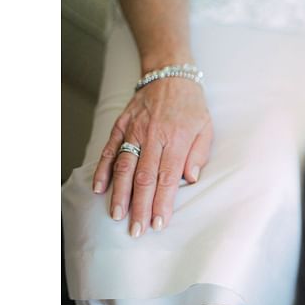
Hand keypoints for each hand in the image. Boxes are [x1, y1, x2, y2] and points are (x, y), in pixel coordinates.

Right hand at [92, 78, 212, 236]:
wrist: (169, 74)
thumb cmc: (191, 105)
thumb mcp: (205, 127)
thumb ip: (198, 154)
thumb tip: (191, 179)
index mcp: (176, 139)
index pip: (168, 177)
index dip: (162, 202)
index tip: (159, 223)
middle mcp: (153, 136)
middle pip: (144, 177)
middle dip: (140, 207)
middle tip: (137, 230)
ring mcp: (134, 131)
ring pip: (124, 166)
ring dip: (120, 193)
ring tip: (118, 216)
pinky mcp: (121, 126)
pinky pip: (109, 150)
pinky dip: (102, 170)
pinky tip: (99, 189)